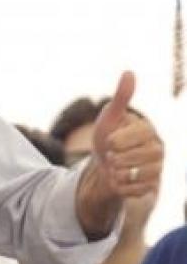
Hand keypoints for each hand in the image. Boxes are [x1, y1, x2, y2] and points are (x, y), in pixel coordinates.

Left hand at [91, 72, 162, 198]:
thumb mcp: (110, 117)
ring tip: (115, 167)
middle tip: (112, 156)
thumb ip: (121, 98)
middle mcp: (158, 148)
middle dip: (114, 158)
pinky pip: (132, 190)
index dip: (116, 140)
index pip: (135, 136)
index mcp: (149, 130)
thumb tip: (129, 72)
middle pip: (132, 157)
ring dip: (116, 173)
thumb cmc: (108, 137)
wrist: (105, 165)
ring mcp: (157, 168)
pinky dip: (120, 186)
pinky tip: (119, 179)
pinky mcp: (151, 186)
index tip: (109, 141)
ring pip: (133, 175)